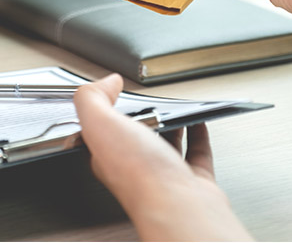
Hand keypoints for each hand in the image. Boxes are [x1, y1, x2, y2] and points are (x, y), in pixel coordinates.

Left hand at [73, 75, 251, 240]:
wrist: (179, 208)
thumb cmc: (139, 177)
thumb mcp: (100, 124)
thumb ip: (93, 99)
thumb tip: (105, 83)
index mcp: (107, 158)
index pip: (98, 131)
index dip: (103, 110)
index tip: (110, 90)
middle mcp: (134, 170)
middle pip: (134, 139)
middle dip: (139, 118)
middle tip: (144, 99)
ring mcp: (165, 177)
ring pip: (165, 147)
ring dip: (169, 126)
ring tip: (172, 109)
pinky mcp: (193, 181)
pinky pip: (196, 154)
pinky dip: (198, 136)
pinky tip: (199, 124)